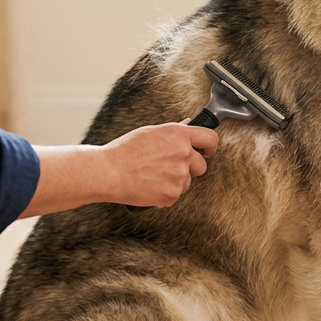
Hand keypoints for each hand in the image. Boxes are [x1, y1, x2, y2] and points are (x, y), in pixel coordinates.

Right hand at [20, 122, 218, 217]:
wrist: (110, 172)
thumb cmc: (125, 151)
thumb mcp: (151, 133)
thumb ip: (173, 132)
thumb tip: (188, 126)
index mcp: (178, 135)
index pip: (210, 139)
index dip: (210, 146)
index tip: (207, 150)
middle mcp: (183, 154)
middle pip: (201, 165)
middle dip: (189, 167)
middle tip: (168, 166)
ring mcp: (179, 176)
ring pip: (187, 181)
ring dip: (176, 180)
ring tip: (153, 175)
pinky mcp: (172, 194)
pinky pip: (175, 194)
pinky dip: (165, 192)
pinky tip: (150, 185)